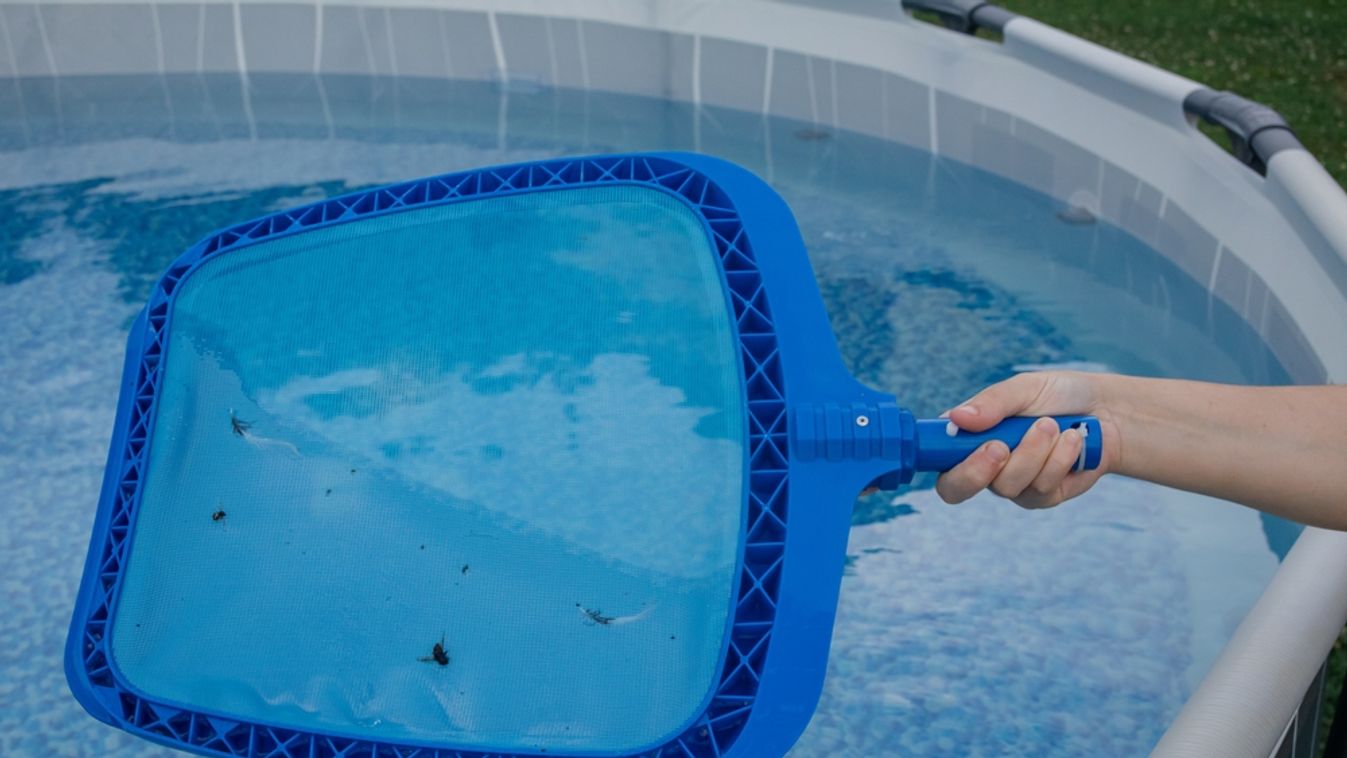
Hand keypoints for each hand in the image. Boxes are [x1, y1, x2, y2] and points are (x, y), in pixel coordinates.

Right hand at [935, 372, 1123, 508]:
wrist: (1105, 412)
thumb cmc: (1058, 395)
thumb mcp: (1023, 389)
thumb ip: (991, 403)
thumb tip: (955, 418)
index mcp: (967, 436)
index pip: (936, 459)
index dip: (941, 461)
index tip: (973, 442)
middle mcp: (982, 464)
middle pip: (957, 489)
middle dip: (979, 470)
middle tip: (1001, 446)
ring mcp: (1011, 483)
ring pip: (1007, 485)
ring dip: (1034, 452)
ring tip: (1054, 426)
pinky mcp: (1041, 496)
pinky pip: (1040, 489)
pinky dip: (1059, 461)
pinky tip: (1072, 440)